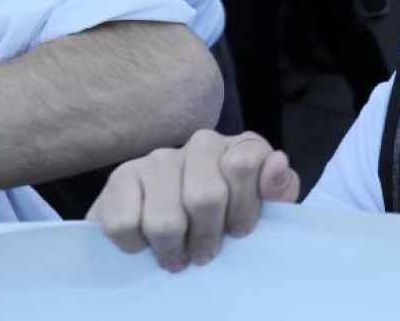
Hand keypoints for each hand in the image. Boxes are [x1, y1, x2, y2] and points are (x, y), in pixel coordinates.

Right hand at [90, 130, 298, 272]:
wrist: (169, 230)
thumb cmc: (226, 219)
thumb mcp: (264, 209)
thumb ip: (279, 190)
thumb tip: (276, 162)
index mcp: (241, 147)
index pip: (245, 164)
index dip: (243, 209)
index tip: (238, 232)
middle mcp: (201, 143)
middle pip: (204, 196)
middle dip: (206, 237)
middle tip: (204, 254)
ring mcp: (158, 158)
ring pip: (164, 217)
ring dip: (172, 248)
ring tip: (177, 256)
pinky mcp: (121, 177)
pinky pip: (125, 223)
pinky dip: (136, 245)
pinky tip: (147, 244)